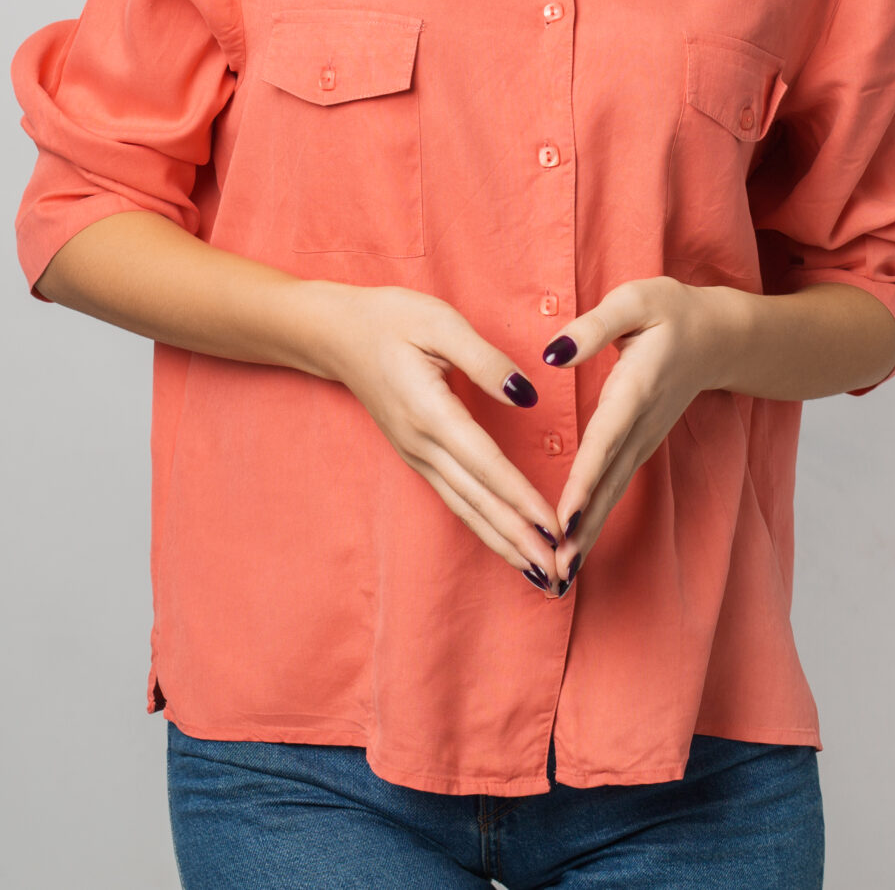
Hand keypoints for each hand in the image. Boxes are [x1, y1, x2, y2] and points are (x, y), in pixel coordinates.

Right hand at [305, 281, 565, 592]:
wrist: (335, 334)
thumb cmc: (391, 320)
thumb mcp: (440, 322)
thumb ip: (485, 361)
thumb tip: (526, 397)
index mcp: (431, 411)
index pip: (485, 464)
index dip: (521, 497)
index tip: (553, 527)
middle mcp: (422, 444)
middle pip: (478, 500)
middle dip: (520, 539)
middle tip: (558, 573)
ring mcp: (417, 456)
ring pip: (466, 509)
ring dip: (504, 544)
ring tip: (540, 574)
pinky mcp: (418, 457)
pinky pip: (456, 500)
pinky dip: (485, 526)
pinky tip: (508, 545)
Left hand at [537, 275, 739, 590]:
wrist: (720, 336)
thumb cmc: (671, 312)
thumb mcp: (635, 302)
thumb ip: (593, 327)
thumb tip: (552, 354)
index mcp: (636, 389)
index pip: (605, 441)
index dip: (584, 481)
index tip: (564, 518)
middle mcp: (640, 425)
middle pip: (607, 483)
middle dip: (581, 528)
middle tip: (555, 571)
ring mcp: (643, 440)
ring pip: (611, 493)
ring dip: (586, 535)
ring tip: (558, 575)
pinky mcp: (639, 446)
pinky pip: (613, 488)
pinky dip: (594, 519)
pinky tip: (573, 547)